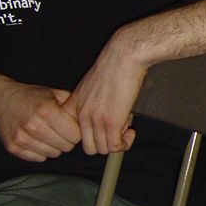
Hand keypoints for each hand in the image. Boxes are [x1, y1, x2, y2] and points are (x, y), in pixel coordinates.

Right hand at [0, 77, 80, 160]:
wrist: (2, 100)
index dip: (77, 131)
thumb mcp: (55, 94)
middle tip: (60, 130)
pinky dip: (42, 151)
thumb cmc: (31, 97)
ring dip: (55, 146)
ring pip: (54, 154)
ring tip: (48, 133)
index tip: (72, 127)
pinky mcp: (14, 148)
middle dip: (67, 140)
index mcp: (46, 111)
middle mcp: (34, 125)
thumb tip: (90, 122)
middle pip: (66, 147)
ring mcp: (22, 138)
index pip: (76, 135)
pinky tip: (38, 139)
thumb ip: (74, 107)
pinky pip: (39, 158)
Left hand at [62, 27, 144, 154]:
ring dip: (117, 144)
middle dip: (105, 144)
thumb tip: (101, 118)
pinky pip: (115, 146)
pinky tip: (131, 132)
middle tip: (117, 133)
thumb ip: (90, 103)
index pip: (74, 135)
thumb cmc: (113, 66)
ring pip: (102, 149)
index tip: (104, 131)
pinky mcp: (111, 122)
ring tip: (126, 131)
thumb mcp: (91, 85)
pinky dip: (125, 144)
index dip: (92, 137)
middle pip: (89, 147)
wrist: (124, 56)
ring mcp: (95, 120)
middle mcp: (81, 114)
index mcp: (74, 105)